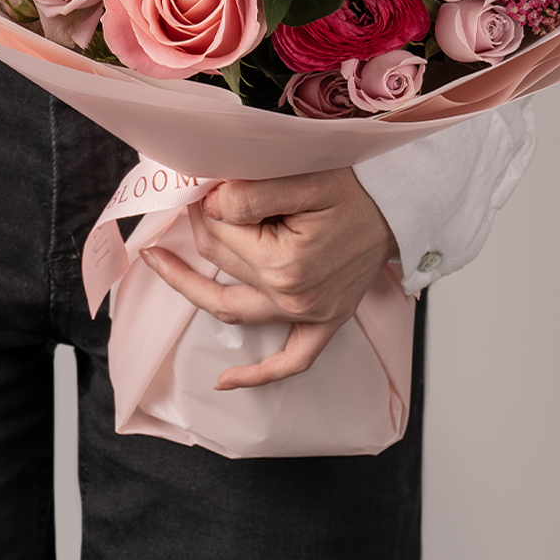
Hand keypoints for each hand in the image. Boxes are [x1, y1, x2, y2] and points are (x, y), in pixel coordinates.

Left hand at [140, 168, 398, 390]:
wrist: (399, 202)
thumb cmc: (355, 185)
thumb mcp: (302, 178)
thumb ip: (250, 194)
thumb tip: (208, 207)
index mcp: (283, 264)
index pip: (218, 235)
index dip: (204, 205)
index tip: (202, 184)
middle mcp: (293, 298)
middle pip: (221, 265)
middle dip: (201, 229)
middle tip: (190, 200)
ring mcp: (310, 315)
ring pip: (233, 310)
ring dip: (193, 289)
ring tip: (160, 263)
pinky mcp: (325, 322)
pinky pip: (291, 361)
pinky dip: (257, 375)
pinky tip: (224, 381)